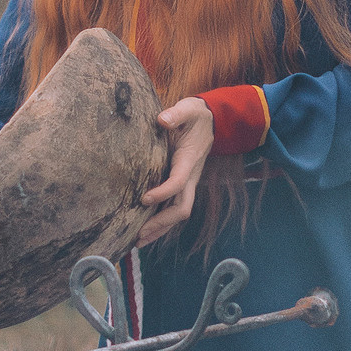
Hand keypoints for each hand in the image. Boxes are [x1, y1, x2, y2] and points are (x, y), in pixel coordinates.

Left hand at [135, 99, 214, 244]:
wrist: (213, 121)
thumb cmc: (196, 115)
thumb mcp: (189, 109)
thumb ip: (176, 114)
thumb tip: (162, 120)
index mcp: (190, 160)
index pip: (178, 182)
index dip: (163, 193)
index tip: (144, 199)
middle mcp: (191, 177)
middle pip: (181, 208)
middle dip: (161, 223)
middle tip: (138, 234)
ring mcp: (188, 183)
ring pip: (177, 213)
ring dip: (159, 229)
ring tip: (137, 242)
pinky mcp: (182, 185)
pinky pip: (173, 208)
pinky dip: (160, 223)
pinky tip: (144, 232)